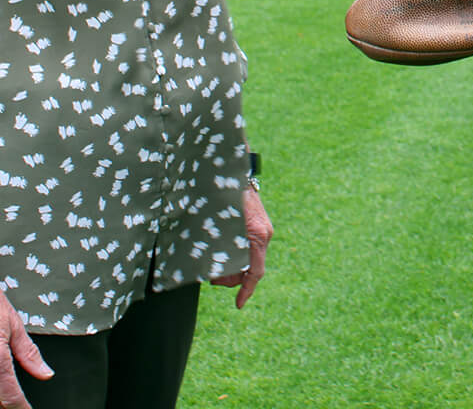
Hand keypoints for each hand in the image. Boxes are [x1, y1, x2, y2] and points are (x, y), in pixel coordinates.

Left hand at [210, 186, 272, 308]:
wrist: (232, 168)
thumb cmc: (223, 193)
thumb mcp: (219, 222)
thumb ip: (219, 244)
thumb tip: (209, 269)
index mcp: (256, 235)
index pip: (255, 271)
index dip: (246, 290)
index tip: (238, 304)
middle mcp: (263, 234)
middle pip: (250, 268)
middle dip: (232, 278)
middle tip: (211, 278)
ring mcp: (262, 229)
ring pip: (249, 258)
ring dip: (232, 266)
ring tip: (212, 266)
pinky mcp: (257, 225)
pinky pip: (248, 248)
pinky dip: (236, 255)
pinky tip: (220, 253)